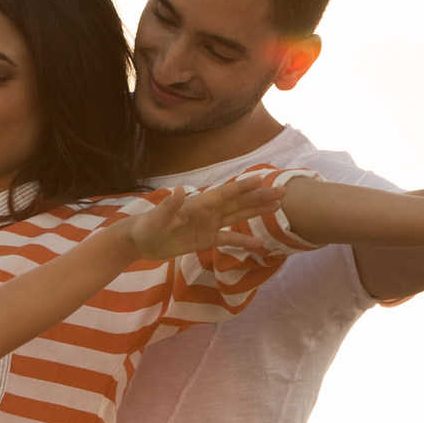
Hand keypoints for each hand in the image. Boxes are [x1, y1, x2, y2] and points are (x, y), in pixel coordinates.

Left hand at [117, 176, 285, 259]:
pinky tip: (260, 244)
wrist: (140, 241)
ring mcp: (209, 224)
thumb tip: (179, 189)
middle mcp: (208, 211)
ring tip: (278, 208)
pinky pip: (229, 238)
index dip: (243, 187)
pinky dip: (243, 240)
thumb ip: (170, 204)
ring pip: (238, 216)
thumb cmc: (147, 227)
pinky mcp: (206, 239)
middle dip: (260, 197)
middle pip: (238, 202)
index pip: (226, 193)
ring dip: (257, 212)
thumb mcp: (158, 218)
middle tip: (283, 192)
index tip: (263, 178)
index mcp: (199, 204)